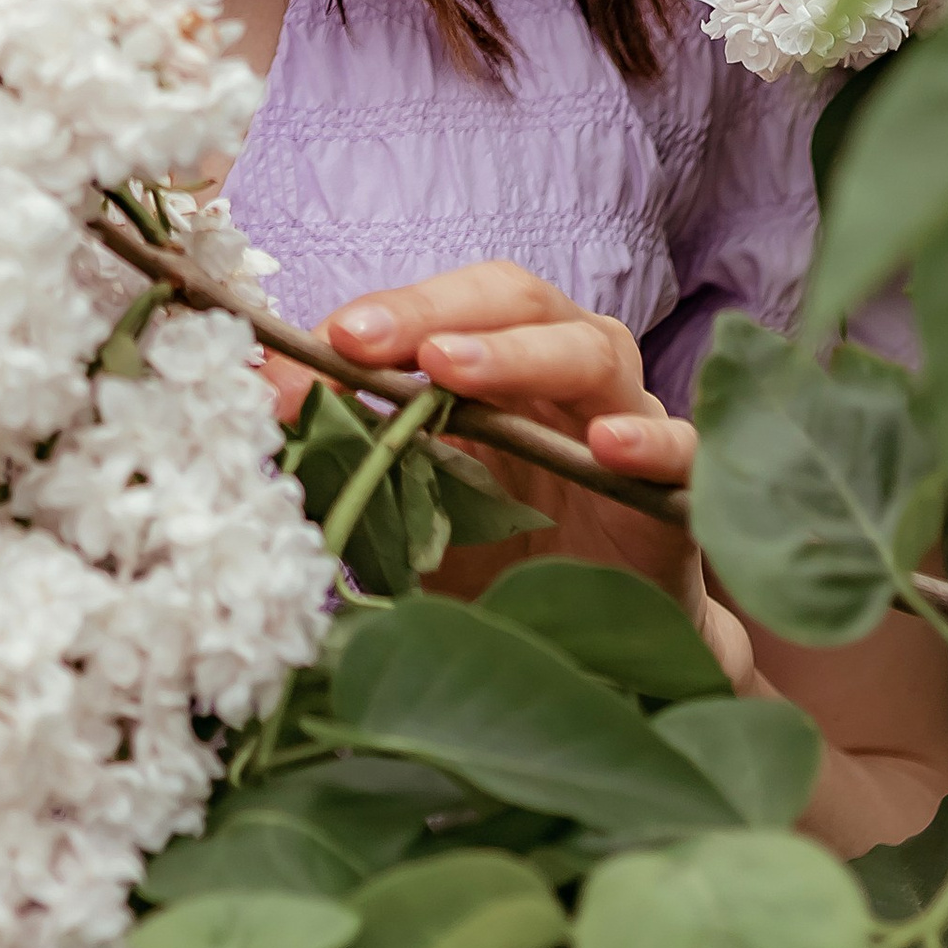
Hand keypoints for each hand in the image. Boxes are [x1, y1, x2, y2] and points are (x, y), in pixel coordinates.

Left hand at [322, 259, 753, 681]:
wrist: (592, 647)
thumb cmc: (497, 554)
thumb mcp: (409, 499)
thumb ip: (350, 443)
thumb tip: (264, 395)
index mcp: (502, 360)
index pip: (448, 306)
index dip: (389, 311)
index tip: (324, 340)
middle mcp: (568, 370)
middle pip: (517, 301)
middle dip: (435, 312)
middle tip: (365, 342)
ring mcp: (630, 420)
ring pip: (594, 349)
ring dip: (519, 353)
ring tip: (452, 372)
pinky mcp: (683, 489)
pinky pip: (683, 447)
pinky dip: (649, 440)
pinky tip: (608, 450)